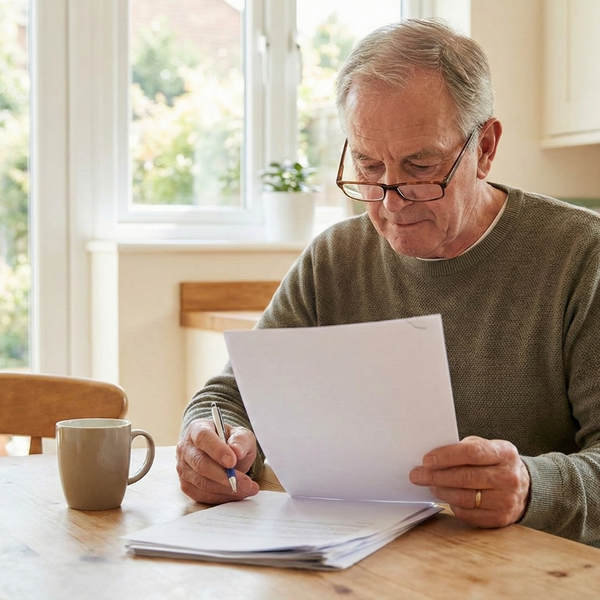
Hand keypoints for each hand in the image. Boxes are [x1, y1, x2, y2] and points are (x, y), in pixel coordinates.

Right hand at [176, 418, 259, 503]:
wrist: (223, 453)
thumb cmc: (230, 441)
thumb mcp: (241, 435)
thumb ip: (241, 440)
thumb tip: (237, 452)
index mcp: (197, 429)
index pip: (203, 438)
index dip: (217, 450)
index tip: (232, 461)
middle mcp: (186, 448)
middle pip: (200, 464)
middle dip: (225, 476)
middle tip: (246, 482)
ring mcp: (183, 468)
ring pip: (202, 482)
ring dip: (226, 489)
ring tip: (247, 488)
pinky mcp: (186, 485)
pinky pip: (203, 495)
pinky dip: (222, 497)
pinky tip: (236, 493)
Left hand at [409, 436, 530, 527]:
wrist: (524, 487)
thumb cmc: (495, 463)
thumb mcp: (487, 448)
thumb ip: (464, 449)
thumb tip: (433, 458)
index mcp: (505, 453)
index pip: (472, 453)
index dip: (447, 456)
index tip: (426, 460)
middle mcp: (509, 477)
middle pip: (465, 477)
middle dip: (436, 476)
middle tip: (417, 474)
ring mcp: (506, 500)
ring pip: (464, 498)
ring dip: (441, 491)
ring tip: (430, 485)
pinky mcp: (500, 518)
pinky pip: (468, 514)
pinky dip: (452, 505)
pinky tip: (446, 497)